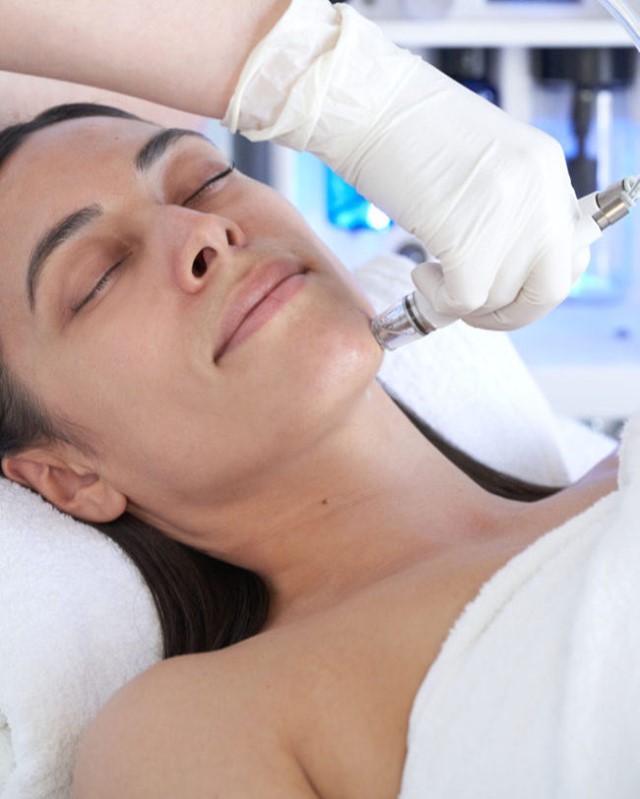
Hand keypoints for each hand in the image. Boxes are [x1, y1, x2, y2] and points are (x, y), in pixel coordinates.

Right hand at [223, 0, 589, 330]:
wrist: (369, 104)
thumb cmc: (409, 132)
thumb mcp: (483, 166)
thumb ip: (509, 209)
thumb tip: (506, 266)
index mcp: (546, 167)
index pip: (572, 253)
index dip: (537, 284)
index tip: (505, 290)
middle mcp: (538, 189)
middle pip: (549, 288)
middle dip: (510, 313)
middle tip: (474, 309)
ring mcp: (506, 211)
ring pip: (499, 297)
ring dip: (463, 303)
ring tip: (433, 276)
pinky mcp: (466, 234)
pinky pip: (465, 298)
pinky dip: (439, 302)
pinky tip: (421, 275)